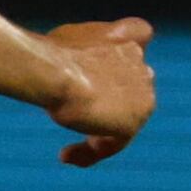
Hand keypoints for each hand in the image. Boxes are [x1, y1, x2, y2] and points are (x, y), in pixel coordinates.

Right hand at [39, 17, 155, 167]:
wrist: (54, 72)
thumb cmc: (48, 55)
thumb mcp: (62, 41)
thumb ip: (79, 51)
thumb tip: (69, 66)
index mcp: (126, 37)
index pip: (141, 34)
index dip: (127, 49)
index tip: (104, 66)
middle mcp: (140, 64)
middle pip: (133, 86)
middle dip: (108, 101)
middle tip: (73, 116)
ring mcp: (142, 93)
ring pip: (124, 118)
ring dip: (98, 132)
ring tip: (68, 149)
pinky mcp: (133, 121)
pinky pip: (114, 144)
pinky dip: (91, 152)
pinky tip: (66, 156)